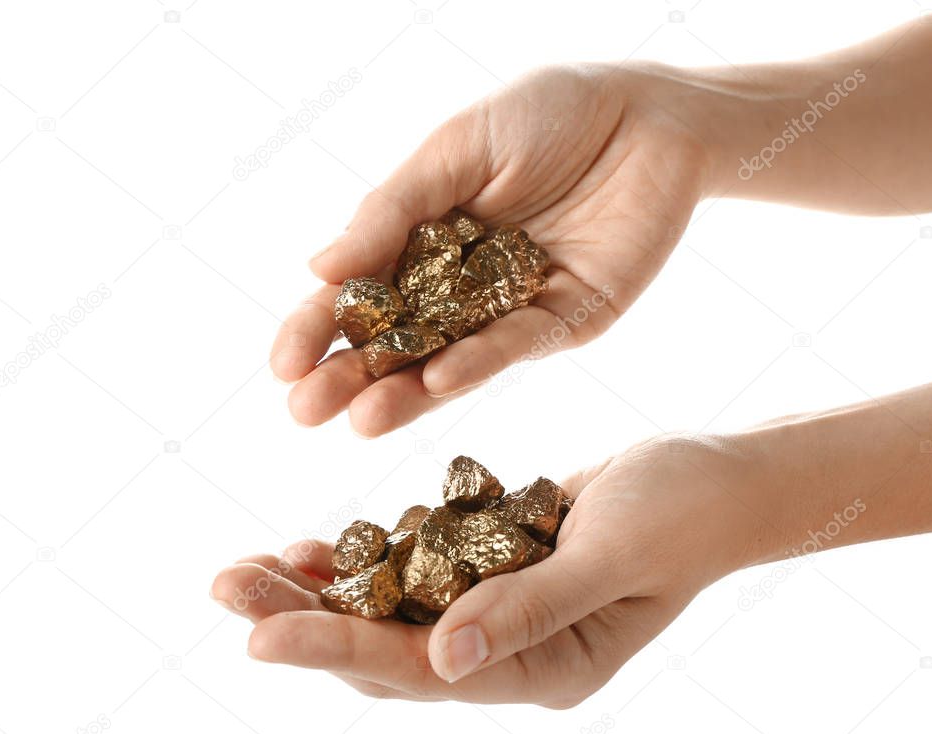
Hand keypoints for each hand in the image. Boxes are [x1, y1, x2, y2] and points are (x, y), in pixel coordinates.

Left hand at [210, 433, 771, 706]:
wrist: (717, 480)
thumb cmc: (683, 512)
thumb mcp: (612, 554)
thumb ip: (531, 608)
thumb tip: (442, 661)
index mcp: (545, 670)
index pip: (424, 671)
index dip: (340, 650)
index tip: (258, 635)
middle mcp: (512, 653)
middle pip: (389, 650)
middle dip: (305, 620)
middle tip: (224, 588)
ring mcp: (502, 613)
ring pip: (392, 614)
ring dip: (320, 592)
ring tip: (244, 571)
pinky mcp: (495, 569)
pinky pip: (417, 574)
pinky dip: (367, 559)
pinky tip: (315, 547)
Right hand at [271, 63, 714, 435]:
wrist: (650, 113)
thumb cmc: (548, 114)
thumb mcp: (457, 149)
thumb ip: (394, 209)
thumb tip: (318, 268)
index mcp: (425, 237)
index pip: (362, 292)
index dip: (319, 327)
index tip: (281, 365)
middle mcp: (462, 282)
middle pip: (399, 339)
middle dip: (350, 376)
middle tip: (303, 413)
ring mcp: (511, 306)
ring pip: (451, 357)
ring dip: (406, 391)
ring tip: (358, 421)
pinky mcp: (565, 317)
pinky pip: (517, 344)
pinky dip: (479, 362)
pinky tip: (437, 381)